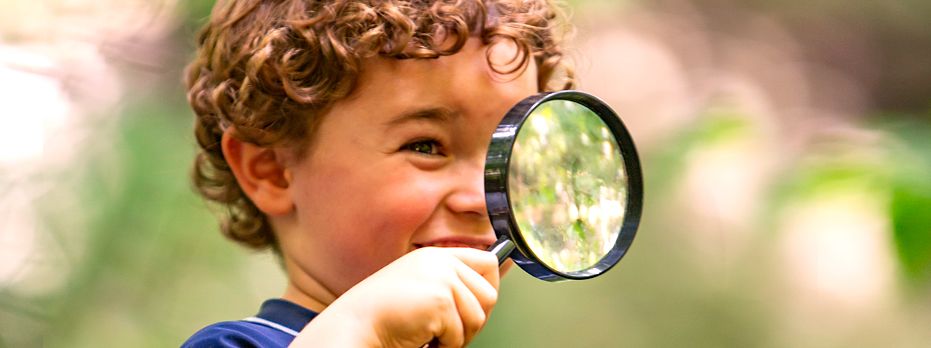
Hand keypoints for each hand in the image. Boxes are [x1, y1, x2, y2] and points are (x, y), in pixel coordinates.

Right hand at [290, 247, 499, 347]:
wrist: (356, 324)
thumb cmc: (383, 313)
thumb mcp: (421, 287)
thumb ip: (451, 283)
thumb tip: (491, 291)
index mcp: (437, 256)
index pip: (488, 262)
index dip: (491, 286)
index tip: (481, 306)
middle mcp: (442, 263)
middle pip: (489, 294)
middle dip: (474, 320)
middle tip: (448, 330)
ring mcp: (442, 279)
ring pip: (478, 317)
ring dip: (457, 336)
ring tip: (431, 333)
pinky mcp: (440, 301)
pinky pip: (459, 333)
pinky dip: (443, 345)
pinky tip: (422, 337)